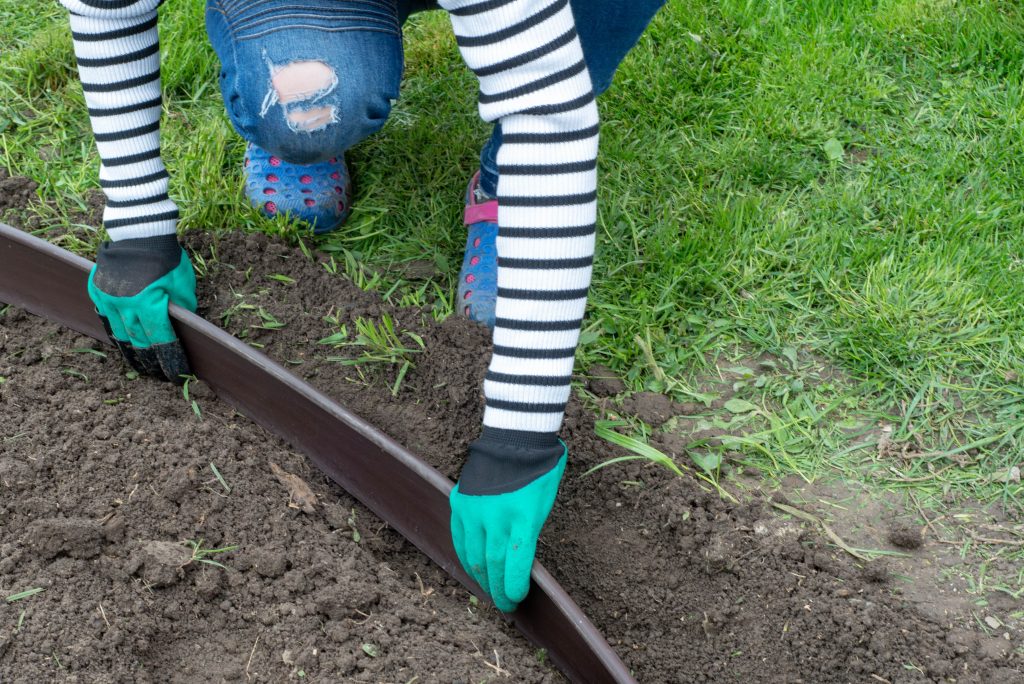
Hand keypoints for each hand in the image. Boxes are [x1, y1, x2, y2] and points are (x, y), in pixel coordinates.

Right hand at [87, 234, 196, 382]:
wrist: (139, 232)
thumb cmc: (167, 257)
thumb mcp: (183, 284)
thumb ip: (183, 309)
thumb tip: (183, 329)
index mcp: (150, 304)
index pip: (162, 340)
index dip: (171, 359)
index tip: (177, 374)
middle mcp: (126, 305)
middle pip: (140, 342)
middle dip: (151, 361)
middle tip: (159, 376)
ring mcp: (108, 298)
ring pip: (120, 334)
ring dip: (131, 352)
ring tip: (140, 367)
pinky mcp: (97, 291)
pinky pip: (106, 318)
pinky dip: (115, 332)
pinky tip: (122, 343)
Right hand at [450, 434, 566, 611]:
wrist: (515, 438)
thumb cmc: (538, 472)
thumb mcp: (543, 504)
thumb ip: (529, 533)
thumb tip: (519, 564)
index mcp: (523, 516)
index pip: (516, 562)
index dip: (515, 586)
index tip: (518, 597)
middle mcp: (496, 515)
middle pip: (492, 564)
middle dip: (498, 589)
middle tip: (505, 604)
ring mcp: (475, 509)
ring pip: (473, 555)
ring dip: (481, 578)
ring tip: (489, 591)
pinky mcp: (460, 503)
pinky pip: (460, 538)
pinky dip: (466, 557)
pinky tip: (473, 568)